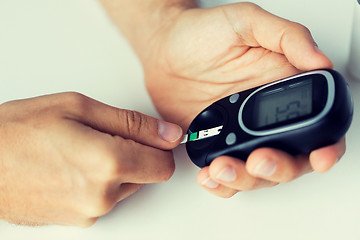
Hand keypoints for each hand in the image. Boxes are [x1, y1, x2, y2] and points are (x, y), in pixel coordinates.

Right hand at [0, 92, 181, 226]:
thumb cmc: (19, 131)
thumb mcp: (78, 108)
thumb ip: (132, 123)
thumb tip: (169, 134)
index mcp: (108, 163)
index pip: (164, 164)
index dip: (160, 146)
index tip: (149, 135)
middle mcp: (103, 196)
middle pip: (147, 175)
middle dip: (135, 154)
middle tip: (102, 136)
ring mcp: (90, 213)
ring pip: (126, 187)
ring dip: (116, 168)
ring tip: (81, 151)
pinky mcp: (79, 221)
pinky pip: (106, 199)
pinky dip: (99, 183)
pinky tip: (73, 168)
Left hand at [141, 3, 344, 196]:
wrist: (164, 52)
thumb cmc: (202, 34)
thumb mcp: (247, 22)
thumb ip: (287, 37)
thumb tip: (321, 61)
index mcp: (281, 89)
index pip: (317, 125)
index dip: (326, 146)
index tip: (319, 156)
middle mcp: (264, 117)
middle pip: (290, 159)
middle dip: (278, 168)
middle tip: (258, 160)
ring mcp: (240, 134)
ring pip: (257, 173)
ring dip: (245, 179)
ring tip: (223, 166)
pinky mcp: (215, 144)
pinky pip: (225, 174)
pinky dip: (220, 183)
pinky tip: (210, 174)